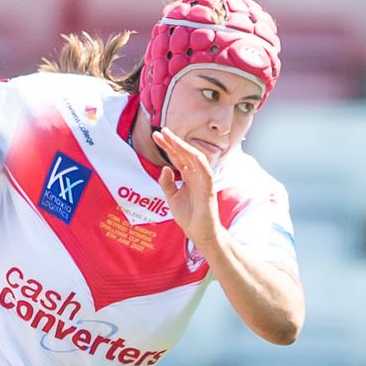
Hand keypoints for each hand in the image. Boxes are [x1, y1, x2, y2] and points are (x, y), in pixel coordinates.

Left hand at [151, 127, 221, 244]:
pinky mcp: (208, 191)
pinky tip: (192, 154)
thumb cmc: (189, 216)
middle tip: (161, 131)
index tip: (156, 136)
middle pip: (184, 154)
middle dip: (173, 142)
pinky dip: (200, 163)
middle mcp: (196, 175)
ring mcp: (203, 182)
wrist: (199, 234)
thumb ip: (167, 183)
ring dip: (184, 148)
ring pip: (196, 159)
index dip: (167, 146)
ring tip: (172, 138)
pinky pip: (207, 174)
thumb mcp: (172, 198)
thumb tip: (164, 168)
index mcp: (188, 176)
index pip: (177, 157)